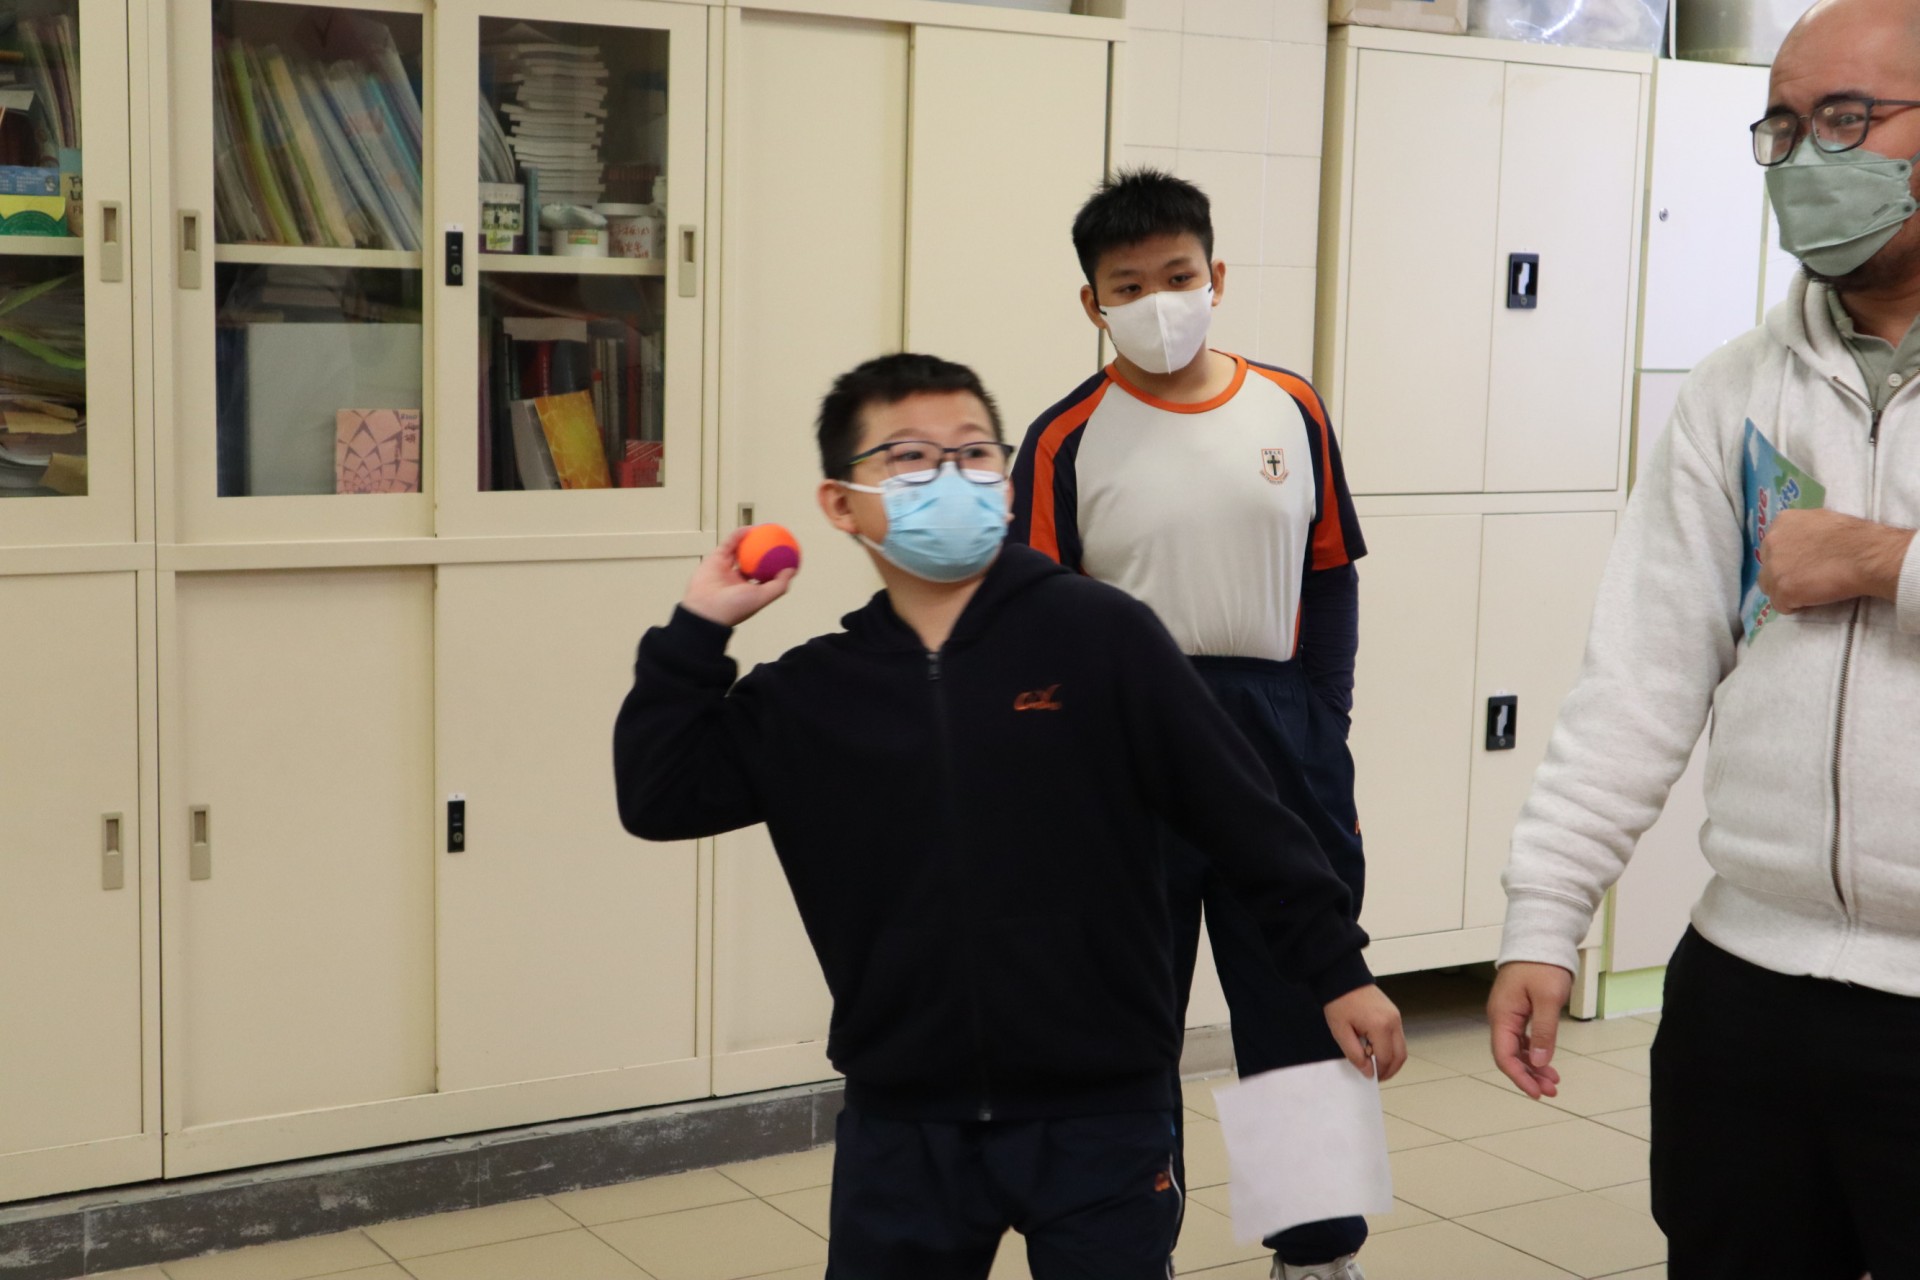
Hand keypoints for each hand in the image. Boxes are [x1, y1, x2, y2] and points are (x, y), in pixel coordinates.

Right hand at [681, 527, 796, 627]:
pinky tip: (750, 529)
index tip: (786, 555)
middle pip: (753, 561)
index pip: (765, 576)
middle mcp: (737, 579)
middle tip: (775, 540)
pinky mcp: (714, 560)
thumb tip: (792, 570)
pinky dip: (738, 536)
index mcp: (749, 590)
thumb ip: (778, 585)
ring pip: (740, 551)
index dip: (776, 565)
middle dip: (763, 551)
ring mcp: (725, 569)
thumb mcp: (762, 597)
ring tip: (763, 530)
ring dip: (750, 541)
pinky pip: (729, 545)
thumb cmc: (734, 607)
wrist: (705, 609)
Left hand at [1322, 984, 1406, 1080]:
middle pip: (1400, 1055)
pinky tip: (1375, 1048)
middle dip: (1390, 1070)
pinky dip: (1390, 1047)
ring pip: (1402, 1047)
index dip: (1379, 1071)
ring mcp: (1396, 1016)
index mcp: (1381, 1026)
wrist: (1342, 977)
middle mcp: (1394, 1022)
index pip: (1386, 1058)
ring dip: (1391, 1059)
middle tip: (1376, 1075)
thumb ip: (1355, 1055)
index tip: (1369, 1077)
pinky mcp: (1394, 1013)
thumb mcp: (1341, 1032)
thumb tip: (1368, 1072)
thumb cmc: (1339, 1002)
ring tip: (1374, 1063)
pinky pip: (1397, 1036)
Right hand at [1487, 961, 1570, 1099]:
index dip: (1519, 1077)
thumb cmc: (1542, 965)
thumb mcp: (1548, 999)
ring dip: (1533, 1066)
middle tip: (1551, 1090)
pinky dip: (1534, 1052)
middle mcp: (1501, 1017)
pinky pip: (1521, 1039)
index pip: (1504, 1056)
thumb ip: (1543, 1032)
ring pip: (1516, 1049)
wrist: (1540, 939)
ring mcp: (1508, 1014)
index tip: (1536, 1092)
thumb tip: (1538, 1061)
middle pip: (1509, 1055)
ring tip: (1552, 1080)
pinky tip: (1545, 1061)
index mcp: (1502, 1015)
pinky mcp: (1518, 1010)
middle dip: (1529, 1075)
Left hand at [1758, 509, 1913, 612]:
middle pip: (1768, 567)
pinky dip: (1795, 607)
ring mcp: (1774, 567)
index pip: (1773, 547)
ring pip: (1770, 587)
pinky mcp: (1782, 589)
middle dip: (1784, 575)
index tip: (1804, 564)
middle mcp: (1771, 542)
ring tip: (1811, 591)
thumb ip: (1803, 531)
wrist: (1867, 556)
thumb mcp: (1822, 521)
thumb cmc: (1855, 537)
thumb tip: (1800, 542)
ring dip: (1786, 592)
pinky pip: (1781, 605)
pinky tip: (1813, 600)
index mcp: (1782, 522)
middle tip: (1808, 579)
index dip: (1788, 559)